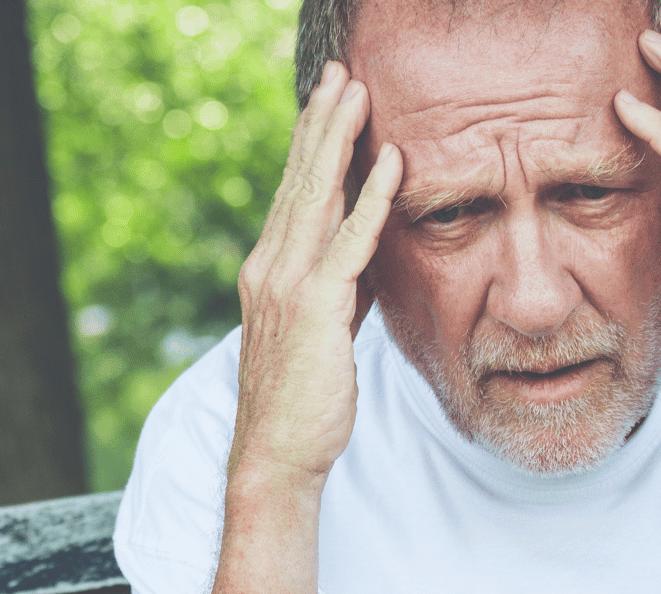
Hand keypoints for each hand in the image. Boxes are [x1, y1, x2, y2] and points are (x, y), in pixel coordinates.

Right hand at [231, 62, 402, 482]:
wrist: (278, 452)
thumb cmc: (303, 401)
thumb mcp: (321, 334)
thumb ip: (339, 292)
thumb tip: (364, 263)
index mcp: (269, 271)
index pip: (293, 197)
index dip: (311, 147)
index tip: (328, 104)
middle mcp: (270, 267)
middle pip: (299, 181)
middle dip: (321, 123)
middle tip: (338, 74)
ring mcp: (288, 284)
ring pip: (317, 197)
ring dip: (339, 139)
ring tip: (356, 91)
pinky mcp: (316, 308)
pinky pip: (349, 242)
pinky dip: (372, 199)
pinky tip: (391, 162)